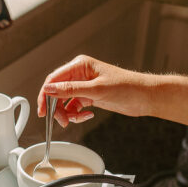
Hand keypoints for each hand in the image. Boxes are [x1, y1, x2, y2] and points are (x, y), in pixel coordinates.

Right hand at [38, 55, 152, 126]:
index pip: (54, 79)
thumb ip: (70, 90)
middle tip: (61, 121)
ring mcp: (84, 86)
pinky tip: (86, 116)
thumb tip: (48, 89)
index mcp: (80, 65)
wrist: (145, 97)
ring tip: (74, 120)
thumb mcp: (96, 90)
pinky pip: (74, 106)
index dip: (45, 95)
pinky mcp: (89, 96)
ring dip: (66, 113)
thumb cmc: (127, 87)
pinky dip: (76, 114)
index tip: (43, 111)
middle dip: (57, 108)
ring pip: (65, 101)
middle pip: (57, 91)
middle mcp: (80, 74)